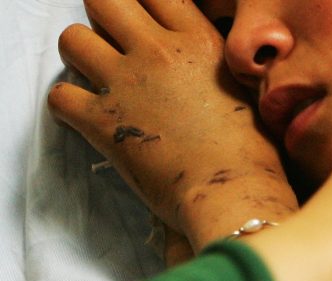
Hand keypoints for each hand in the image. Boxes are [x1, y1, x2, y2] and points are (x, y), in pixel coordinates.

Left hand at [48, 0, 297, 248]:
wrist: (234, 192)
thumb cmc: (253, 151)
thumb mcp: (244, 89)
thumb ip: (215, 61)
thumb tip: (204, 59)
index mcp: (198, 41)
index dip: (143, 4)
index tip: (144, 20)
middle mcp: (158, 52)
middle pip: (104, 0)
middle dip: (104, 17)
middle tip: (115, 41)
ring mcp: (125, 84)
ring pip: (71, 40)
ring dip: (81, 55)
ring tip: (97, 76)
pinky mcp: (102, 123)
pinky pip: (59, 96)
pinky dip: (67, 105)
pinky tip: (87, 115)